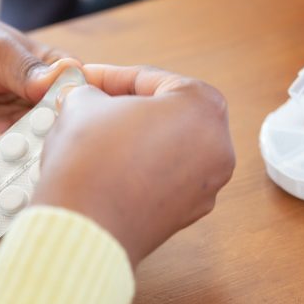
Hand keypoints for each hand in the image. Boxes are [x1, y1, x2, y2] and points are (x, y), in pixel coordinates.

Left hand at [0, 5, 79, 161]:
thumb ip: (28, 68)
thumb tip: (67, 77)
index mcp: (47, 73)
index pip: (78, 90)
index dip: (87, 103)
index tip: (91, 114)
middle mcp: (33, 104)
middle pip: (58, 127)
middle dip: (61, 138)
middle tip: (64, 147)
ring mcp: (8, 127)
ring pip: (32, 150)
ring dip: (33, 158)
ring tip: (36, 164)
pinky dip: (2, 167)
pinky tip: (4, 167)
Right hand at [33, 65, 235, 266]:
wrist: (84, 227)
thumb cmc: (91, 158)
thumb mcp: (84, 103)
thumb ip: (93, 92)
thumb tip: (90, 98)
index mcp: (204, 106)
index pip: (151, 79)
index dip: (109, 76)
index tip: (86, 78)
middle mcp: (218, 145)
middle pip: (167, 113)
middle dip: (127, 107)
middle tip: (94, 104)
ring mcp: (208, 183)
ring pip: (168, 147)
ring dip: (135, 138)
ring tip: (97, 134)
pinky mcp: (189, 213)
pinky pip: (166, 178)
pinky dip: (142, 168)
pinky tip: (110, 166)